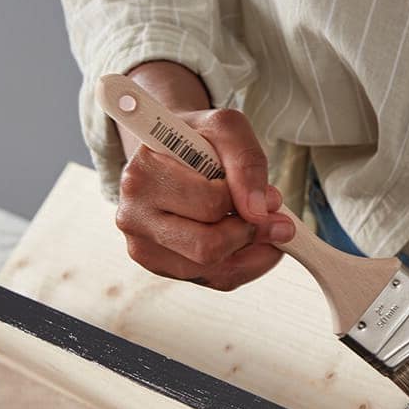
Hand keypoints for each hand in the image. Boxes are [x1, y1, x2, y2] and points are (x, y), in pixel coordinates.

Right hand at [112, 61, 295, 290]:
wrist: (172, 151)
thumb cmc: (197, 138)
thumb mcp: (226, 128)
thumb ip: (246, 161)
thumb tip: (258, 211)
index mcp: (142, 176)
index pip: (209, 204)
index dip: (248, 202)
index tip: (271, 194)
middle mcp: (132, 216)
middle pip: (207, 246)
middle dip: (251, 233)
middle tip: (275, 218)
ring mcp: (143, 247)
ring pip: (213, 270)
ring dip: (252, 250)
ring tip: (263, 226)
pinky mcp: (161, 267)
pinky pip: (215, 280)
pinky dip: (246, 264)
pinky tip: (253, 242)